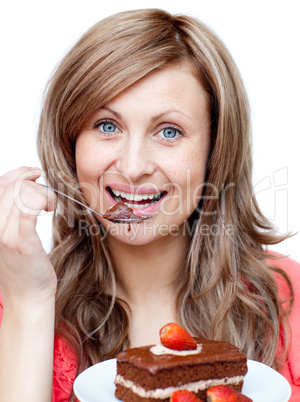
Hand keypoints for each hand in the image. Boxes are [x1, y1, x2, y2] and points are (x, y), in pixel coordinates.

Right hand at [0, 166, 56, 309]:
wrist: (27, 297)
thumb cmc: (23, 266)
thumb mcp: (9, 236)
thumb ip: (11, 214)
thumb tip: (24, 188)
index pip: (1, 183)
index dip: (20, 173)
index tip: (35, 173)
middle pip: (14, 185)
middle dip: (36, 183)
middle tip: (48, 199)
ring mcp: (5, 234)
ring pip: (24, 193)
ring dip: (44, 194)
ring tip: (50, 207)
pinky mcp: (22, 243)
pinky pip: (29, 209)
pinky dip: (43, 201)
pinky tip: (50, 210)